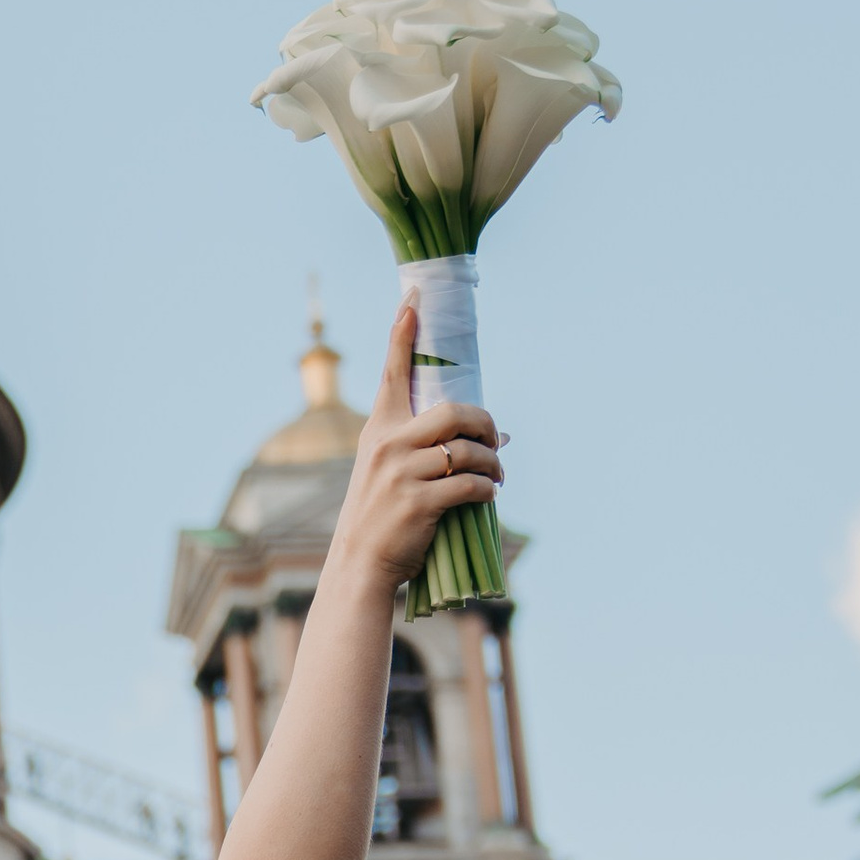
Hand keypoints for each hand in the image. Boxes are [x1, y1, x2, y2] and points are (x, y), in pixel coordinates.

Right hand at [336, 300, 504, 596]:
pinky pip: (471, 485)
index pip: (392, 371)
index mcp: (379, 428)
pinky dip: (489, 489)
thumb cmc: (382, 514)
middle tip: (497, 441)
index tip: (413, 297)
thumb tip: (499, 438)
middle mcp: (388, 444)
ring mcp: (402, 473)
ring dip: (493, 463)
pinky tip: (489, 495)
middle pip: (454, 411)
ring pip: (468, 451)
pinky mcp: (419, 502)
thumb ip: (429, 448)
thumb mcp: (389, 470)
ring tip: (497, 475)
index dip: (403, 332)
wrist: (360, 562)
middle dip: (485, 424)